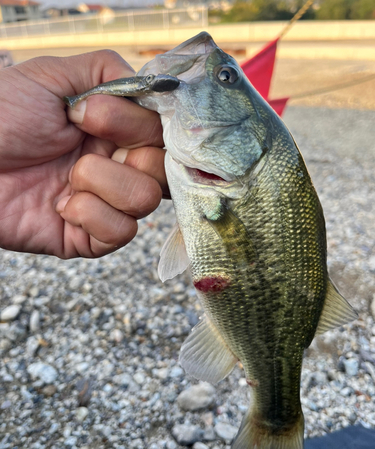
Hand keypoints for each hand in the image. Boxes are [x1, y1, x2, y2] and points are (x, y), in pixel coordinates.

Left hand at [0, 50, 166, 258]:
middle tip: (81, 146)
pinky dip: (90, 215)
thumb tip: (154, 91)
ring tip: (67, 178)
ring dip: (102, 183)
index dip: (139, 128)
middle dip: (125, 155)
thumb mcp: (54, 76)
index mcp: (114, 132)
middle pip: (164, 172)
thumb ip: (109, 72)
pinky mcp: (89, 238)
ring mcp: (104, 204)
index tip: (93, 117)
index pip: (163, 136)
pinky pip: (120, 233)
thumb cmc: (1, 116)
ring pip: (146, 202)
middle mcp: (116, 167)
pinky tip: (60, 206)